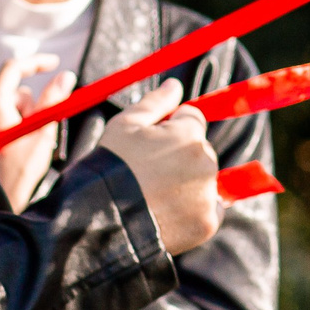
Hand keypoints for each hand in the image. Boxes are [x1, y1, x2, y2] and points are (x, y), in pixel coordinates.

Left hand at [0, 53, 72, 208]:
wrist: (0, 198)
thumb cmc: (18, 169)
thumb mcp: (43, 131)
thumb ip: (54, 100)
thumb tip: (65, 76)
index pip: (13, 68)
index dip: (36, 62)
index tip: (56, 63)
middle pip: (17, 89)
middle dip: (36, 102)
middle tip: (45, 124)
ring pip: (15, 105)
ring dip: (30, 115)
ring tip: (34, 141)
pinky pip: (9, 118)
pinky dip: (23, 124)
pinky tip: (24, 146)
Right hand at [97, 79, 220, 255]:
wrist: (100, 221)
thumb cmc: (110, 167)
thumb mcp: (124, 126)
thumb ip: (155, 102)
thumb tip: (175, 85)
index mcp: (189, 134)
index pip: (193, 119)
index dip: (170, 128)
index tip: (150, 145)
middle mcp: (206, 161)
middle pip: (200, 150)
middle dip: (180, 156)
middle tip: (148, 173)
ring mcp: (208, 194)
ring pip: (204, 180)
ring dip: (187, 183)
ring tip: (153, 195)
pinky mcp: (207, 223)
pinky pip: (208, 210)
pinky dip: (193, 211)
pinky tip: (167, 212)